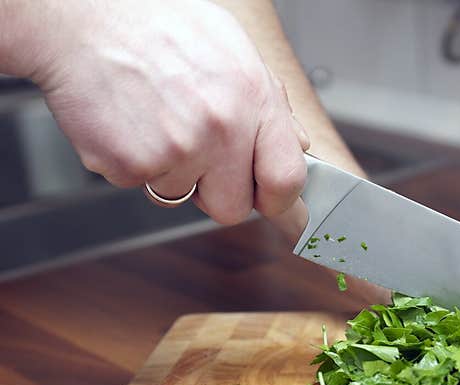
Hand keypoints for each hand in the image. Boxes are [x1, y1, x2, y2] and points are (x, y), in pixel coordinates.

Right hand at [31, 0, 309, 227]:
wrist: (79, 15)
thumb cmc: (156, 25)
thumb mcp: (233, 49)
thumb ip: (271, 104)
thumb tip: (298, 145)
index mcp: (253, 98)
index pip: (287, 180)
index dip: (277, 198)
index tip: (267, 199)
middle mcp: (221, 127)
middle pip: (233, 208)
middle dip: (216, 191)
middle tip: (196, 153)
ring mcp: (176, 150)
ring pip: (183, 196)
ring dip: (170, 171)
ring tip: (155, 119)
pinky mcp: (131, 165)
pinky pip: (142, 186)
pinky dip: (133, 163)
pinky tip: (130, 123)